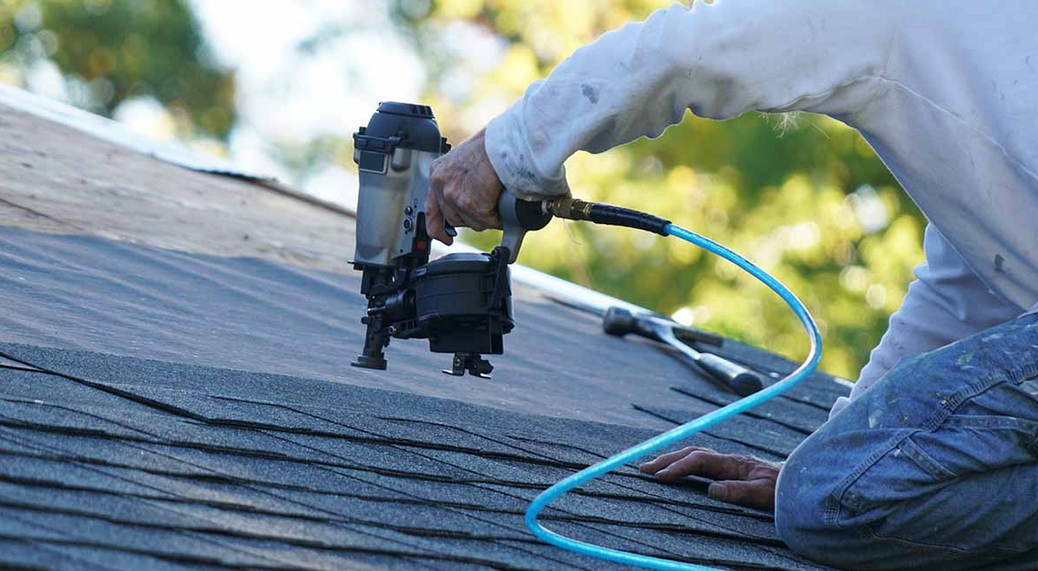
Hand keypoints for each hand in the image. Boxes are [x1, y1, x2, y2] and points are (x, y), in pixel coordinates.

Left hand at [426, 128, 503, 244]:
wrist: (504, 143)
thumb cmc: (493, 146)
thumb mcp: (466, 161)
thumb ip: (462, 180)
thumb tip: (473, 197)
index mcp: (438, 172)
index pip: (431, 208)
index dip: (437, 228)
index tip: (444, 238)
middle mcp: (441, 184)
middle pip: (453, 218)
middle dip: (471, 219)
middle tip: (486, 213)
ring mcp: (454, 196)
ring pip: (471, 222)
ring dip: (486, 218)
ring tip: (498, 202)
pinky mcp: (471, 205)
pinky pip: (487, 222)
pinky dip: (498, 218)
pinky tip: (504, 206)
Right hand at [639, 447, 781, 510]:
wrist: (801, 482)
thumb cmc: (784, 490)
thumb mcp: (763, 494)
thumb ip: (739, 491)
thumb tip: (712, 490)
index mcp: (733, 463)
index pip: (698, 461)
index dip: (678, 467)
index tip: (659, 477)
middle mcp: (728, 459)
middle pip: (691, 453)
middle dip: (666, 459)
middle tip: (643, 468)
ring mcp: (729, 463)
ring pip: (695, 455)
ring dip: (673, 459)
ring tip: (653, 467)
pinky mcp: (730, 468)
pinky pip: (701, 462)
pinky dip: (684, 463)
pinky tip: (677, 470)